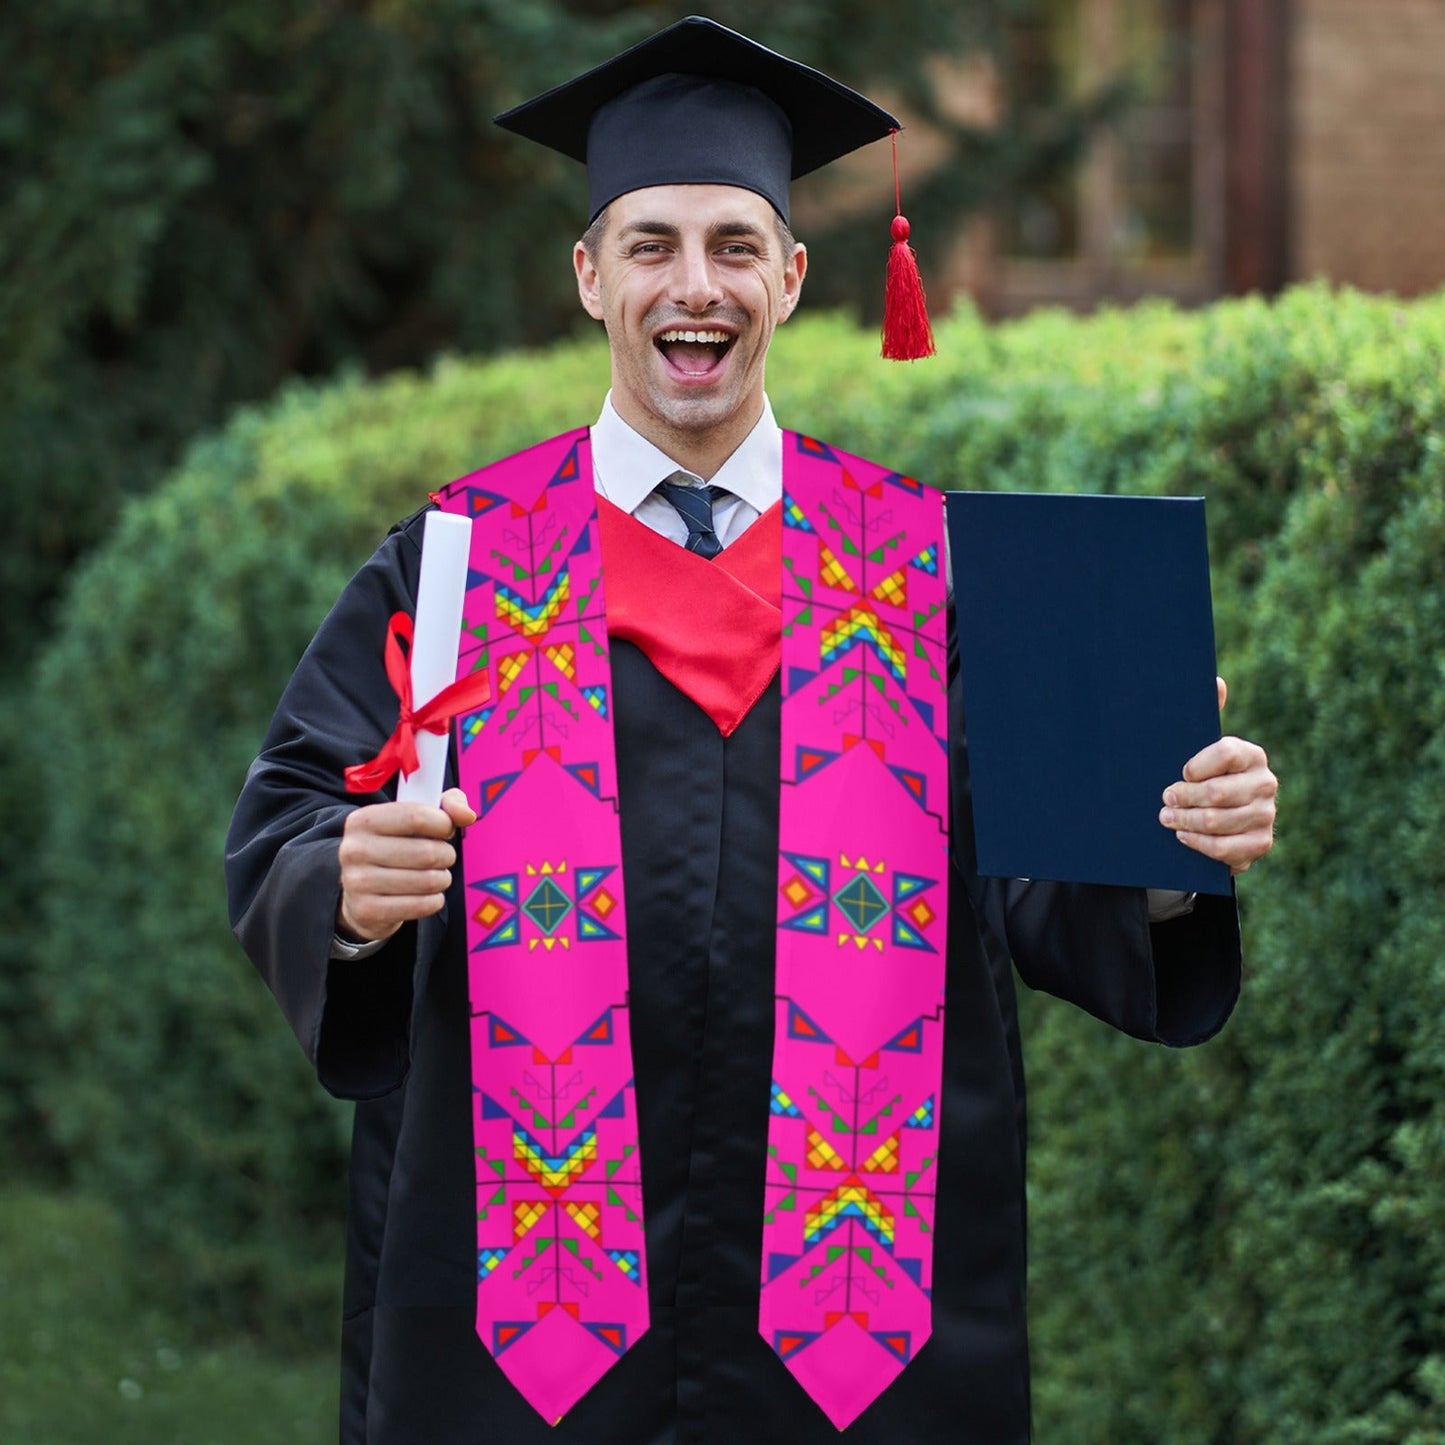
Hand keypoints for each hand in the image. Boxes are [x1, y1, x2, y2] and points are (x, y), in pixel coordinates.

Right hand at [336, 787, 477, 942]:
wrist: (361, 893)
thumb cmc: (396, 847)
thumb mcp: (415, 817)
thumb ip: (447, 805)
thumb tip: (467, 815)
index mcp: (363, 820)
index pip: (417, 816)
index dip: (443, 824)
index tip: (446, 830)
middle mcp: (354, 849)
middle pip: (426, 852)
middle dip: (446, 855)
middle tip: (443, 857)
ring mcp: (357, 882)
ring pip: (427, 880)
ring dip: (442, 879)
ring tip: (435, 875)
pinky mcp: (367, 910)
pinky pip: (421, 905)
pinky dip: (434, 900)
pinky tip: (427, 895)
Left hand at [1159, 678, 1277, 873]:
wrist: (1217, 820)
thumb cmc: (1202, 777)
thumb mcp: (1199, 748)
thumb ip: (1206, 715)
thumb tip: (1216, 681)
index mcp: (1251, 755)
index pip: (1225, 753)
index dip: (1196, 765)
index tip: (1180, 772)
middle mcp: (1265, 783)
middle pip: (1218, 793)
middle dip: (1183, 797)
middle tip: (1164, 799)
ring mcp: (1266, 815)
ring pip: (1217, 821)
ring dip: (1185, 821)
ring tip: (1166, 818)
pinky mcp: (1260, 844)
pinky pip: (1225, 848)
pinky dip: (1199, 843)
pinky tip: (1183, 836)